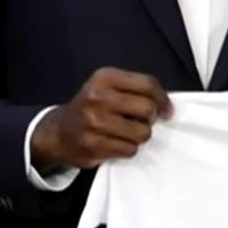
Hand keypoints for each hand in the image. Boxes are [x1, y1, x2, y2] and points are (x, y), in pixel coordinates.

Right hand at [31, 67, 172, 171]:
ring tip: (126, 133)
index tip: (167, 110)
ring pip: (142, 133)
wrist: (58, 132)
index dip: (163, 99)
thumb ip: (136, 90)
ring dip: (139, 136)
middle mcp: (97, 97)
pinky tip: (115, 143)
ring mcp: (94, 122)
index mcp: (104, 78)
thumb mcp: (109, 87)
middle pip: (147, 109)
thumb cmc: (92, 107)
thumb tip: (168, 107)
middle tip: (140, 121)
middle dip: (149, 118)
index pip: (148, 85)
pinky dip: (128, 149)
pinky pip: (130, 150)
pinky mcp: (92, 145)